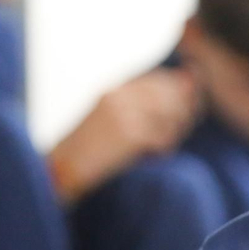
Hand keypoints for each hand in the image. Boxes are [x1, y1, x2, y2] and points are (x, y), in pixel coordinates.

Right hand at [49, 67, 198, 200]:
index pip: (160, 81)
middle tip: (178, 131)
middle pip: (171, 95)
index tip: (185, 109)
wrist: (60, 168)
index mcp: (115, 89)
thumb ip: (144, 104)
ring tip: (163, 145)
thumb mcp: (111, 118)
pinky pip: (162, 136)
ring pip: (170, 116)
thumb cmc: (89, 148)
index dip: (178, 94)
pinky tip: (155, 154)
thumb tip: (187, 86)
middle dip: (182, 113)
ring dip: (173, 132)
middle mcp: (120, 95)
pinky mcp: (128, 133)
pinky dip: (163, 147)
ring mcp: (124, 113)